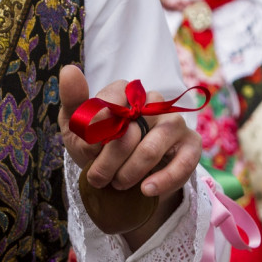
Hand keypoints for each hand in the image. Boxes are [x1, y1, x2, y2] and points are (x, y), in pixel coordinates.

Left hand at [58, 65, 201, 197]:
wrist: (122, 178)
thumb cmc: (98, 148)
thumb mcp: (77, 129)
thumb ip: (73, 102)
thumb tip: (70, 71)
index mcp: (125, 92)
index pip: (109, 105)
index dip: (94, 135)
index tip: (87, 153)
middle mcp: (152, 102)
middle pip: (128, 131)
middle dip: (107, 162)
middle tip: (99, 178)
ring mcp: (174, 122)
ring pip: (150, 149)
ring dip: (129, 173)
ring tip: (118, 184)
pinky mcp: (191, 145)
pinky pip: (183, 164)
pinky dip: (162, 181)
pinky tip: (146, 190)